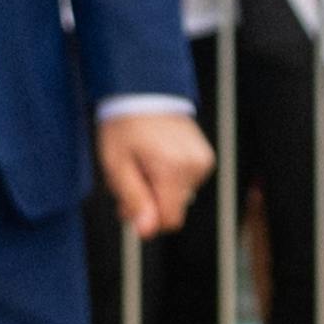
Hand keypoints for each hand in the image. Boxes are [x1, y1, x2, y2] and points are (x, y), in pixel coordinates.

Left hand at [96, 94, 214, 244]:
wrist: (143, 91)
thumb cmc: (125, 125)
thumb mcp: (117, 165)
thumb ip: (134, 199)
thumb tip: (147, 231)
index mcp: (172, 169)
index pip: (170, 220)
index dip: (148, 219)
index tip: (129, 204)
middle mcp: (193, 166)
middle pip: (174, 208)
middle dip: (151, 201)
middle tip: (130, 178)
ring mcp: (203, 160)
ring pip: (180, 196)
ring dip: (159, 187)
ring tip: (143, 163)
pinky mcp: (205, 156)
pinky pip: (187, 181)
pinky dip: (171, 176)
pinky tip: (157, 157)